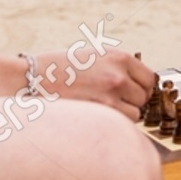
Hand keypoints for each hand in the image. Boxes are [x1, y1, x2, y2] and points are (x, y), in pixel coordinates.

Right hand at [36, 47, 155, 121]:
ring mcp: (110, 95)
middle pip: (144, 96)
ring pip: (135, 113)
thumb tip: (137, 82)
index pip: (149, 78)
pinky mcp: (100, 113)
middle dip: (132, 101)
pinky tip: (97, 117)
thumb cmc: (59, 68)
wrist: (31, 79)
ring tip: (103, 109)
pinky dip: (113, 124)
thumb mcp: (92, 56)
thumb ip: (117, 66)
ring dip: (123, 115)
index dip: (141, 87)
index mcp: (119, 57)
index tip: (133, 92)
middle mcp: (119, 75)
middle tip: (113, 101)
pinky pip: (121, 124)